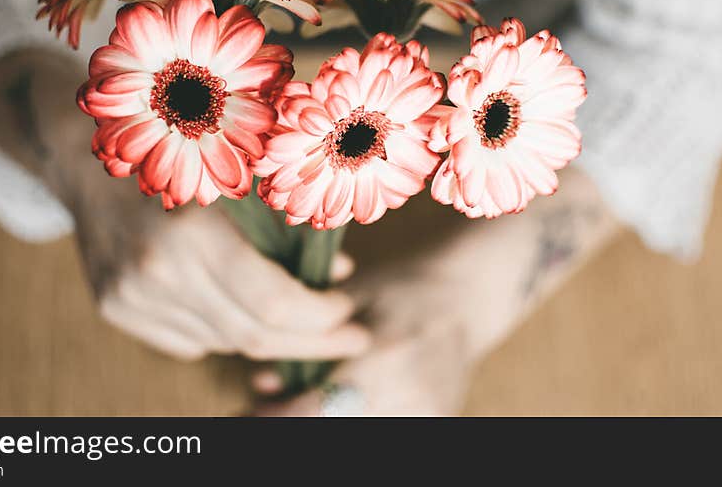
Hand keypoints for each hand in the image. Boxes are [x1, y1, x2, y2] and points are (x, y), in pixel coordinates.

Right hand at [73, 173, 368, 361]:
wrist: (89, 168)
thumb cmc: (178, 161)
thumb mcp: (239, 181)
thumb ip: (288, 230)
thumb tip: (339, 275)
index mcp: (194, 232)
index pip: (273, 303)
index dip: (321, 315)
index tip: (349, 310)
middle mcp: (158, 272)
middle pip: (252, 335)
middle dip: (312, 342)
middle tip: (350, 338)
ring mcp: (132, 297)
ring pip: (223, 342)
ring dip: (267, 334)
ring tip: (295, 316)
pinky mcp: (116, 310)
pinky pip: (190, 342)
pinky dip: (224, 329)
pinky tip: (235, 305)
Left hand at [252, 259, 473, 415]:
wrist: (466, 296)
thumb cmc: (401, 286)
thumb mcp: (350, 298)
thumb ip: (308, 340)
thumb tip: (263, 384)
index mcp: (385, 352)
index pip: (316, 409)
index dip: (277, 416)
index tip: (254, 407)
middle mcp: (410, 391)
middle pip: (333, 428)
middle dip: (293, 424)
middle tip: (264, 411)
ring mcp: (428, 414)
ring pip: (356, 435)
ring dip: (321, 424)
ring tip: (298, 404)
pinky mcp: (437, 424)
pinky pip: (380, 431)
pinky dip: (352, 421)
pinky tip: (337, 407)